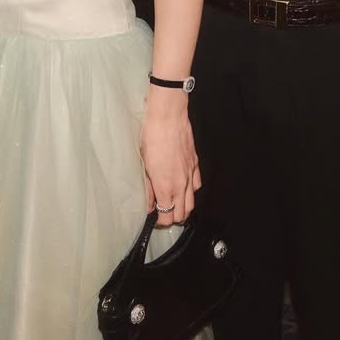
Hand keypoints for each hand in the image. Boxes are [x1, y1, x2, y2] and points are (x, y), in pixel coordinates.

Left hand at [140, 92, 200, 227]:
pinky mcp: (195, 164)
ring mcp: (191, 174)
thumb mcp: (143, 165)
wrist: (168, 117)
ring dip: (183, 206)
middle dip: (172, 217)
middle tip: (162, 212)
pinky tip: (182, 186)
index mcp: (166, 187)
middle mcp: (181, 184)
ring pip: (192, 202)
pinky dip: (190, 190)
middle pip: (182, 213)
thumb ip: (147, 188)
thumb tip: (149, 204)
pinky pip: (197, 185)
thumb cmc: (152, 137)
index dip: (160, 221)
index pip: (167, 217)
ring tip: (172, 202)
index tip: (154, 218)